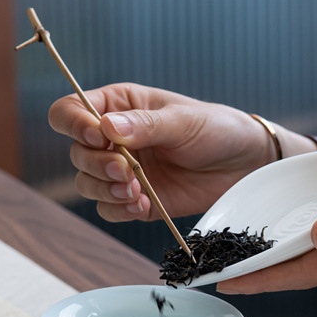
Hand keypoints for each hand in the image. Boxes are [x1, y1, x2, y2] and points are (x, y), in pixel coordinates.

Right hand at [48, 83, 316, 222]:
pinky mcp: (135, 199)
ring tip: (136, 191)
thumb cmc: (218, 130)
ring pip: (86, 183)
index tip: (98, 137)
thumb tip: (107, 127)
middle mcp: (114, 139)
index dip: (74, 123)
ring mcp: (123, 170)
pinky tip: (142, 205)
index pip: (70, 110)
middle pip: (76, 152)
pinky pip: (108, 209)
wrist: (246, 166)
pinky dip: (118, 209)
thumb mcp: (184, 121)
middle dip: (97, 165)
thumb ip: (145, 125)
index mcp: (119, 107)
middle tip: (127, 171)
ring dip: (106, 190)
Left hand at [219, 159, 316, 293]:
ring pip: (311, 249)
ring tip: (238, 251)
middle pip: (298, 265)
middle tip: (214, 270)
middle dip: (256, 271)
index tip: (221, 283)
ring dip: (274, 252)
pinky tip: (290, 221)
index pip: (300, 271)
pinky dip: (302, 229)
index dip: (258, 278)